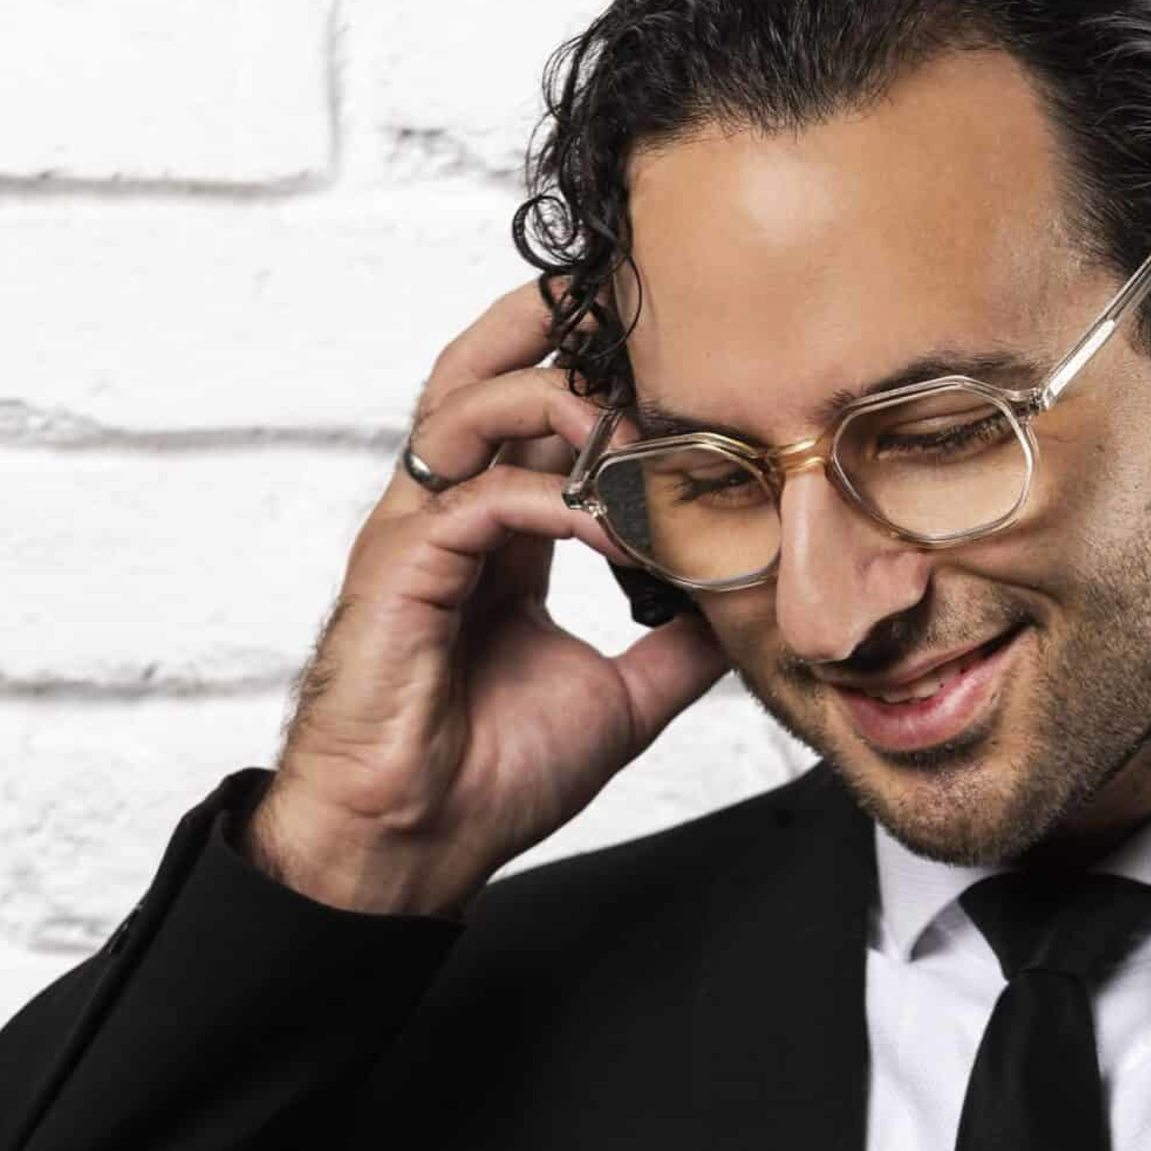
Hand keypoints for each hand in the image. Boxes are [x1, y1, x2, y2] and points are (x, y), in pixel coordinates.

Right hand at [244, 277, 729, 914]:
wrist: (416, 847)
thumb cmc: (491, 777)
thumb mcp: (625, 698)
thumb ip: (679, 644)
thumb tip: (750, 611)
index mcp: (496, 534)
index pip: (538, 414)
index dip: (602, 377)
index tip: (679, 360)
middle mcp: (449, 516)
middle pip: (485, 370)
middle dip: (555, 324)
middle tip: (635, 302)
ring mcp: (416, 535)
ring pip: (472, 406)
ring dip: (565, 404)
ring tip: (645, 432)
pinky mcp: (400, 569)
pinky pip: (483, 497)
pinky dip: (561, 500)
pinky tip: (622, 526)